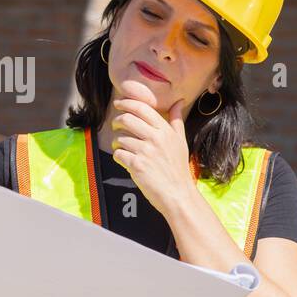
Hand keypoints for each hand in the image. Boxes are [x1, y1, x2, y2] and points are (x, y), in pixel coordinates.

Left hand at [110, 79, 195, 218]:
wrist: (178, 194)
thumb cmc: (178, 168)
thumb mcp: (181, 141)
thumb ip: (176, 120)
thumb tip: (179, 102)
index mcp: (165, 131)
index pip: (142, 108)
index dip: (127, 103)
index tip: (119, 103)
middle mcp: (155, 138)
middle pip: (127, 119)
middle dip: (116, 120)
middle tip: (115, 124)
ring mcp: (145, 152)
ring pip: (120, 137)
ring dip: (116, 141)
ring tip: (121, 146)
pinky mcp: (136, 165)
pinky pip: (118, 153)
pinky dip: (118, 156)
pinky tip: (124, 160)